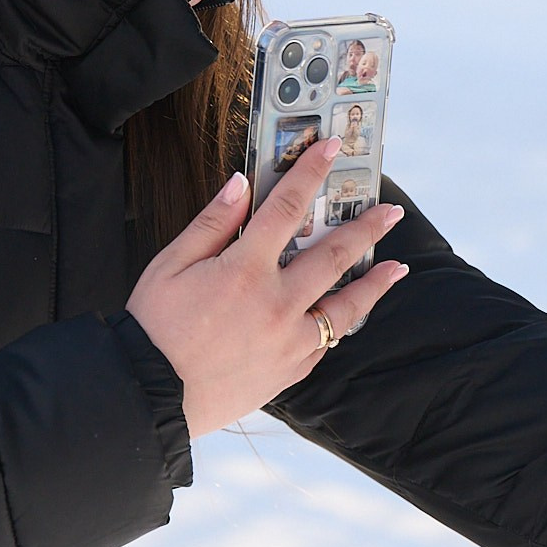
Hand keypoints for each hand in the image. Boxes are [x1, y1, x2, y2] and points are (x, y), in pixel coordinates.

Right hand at [124, 139, 408, 437]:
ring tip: (396, 268)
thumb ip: (212, 222)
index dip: (311, 173)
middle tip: (391, 211)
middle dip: (366, 228)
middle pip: (333, 256)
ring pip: (345, 308)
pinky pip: (324, 344)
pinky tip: (348, 316)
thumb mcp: (170, 264)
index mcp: (245, 269)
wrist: (150, 396)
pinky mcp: (288, 372)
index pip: (287, 207)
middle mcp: (276, 303)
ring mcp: (288, 341)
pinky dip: (340, 325)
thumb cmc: (153, 326)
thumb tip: (242, 183)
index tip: (333, 149)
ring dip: (373, 284)